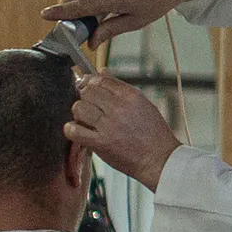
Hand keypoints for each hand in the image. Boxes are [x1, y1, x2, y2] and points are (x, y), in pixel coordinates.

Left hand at [67, 72, 181, 188]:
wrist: (159, 160)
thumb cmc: (154, 134)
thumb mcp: (143, 104)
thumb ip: (120, 88)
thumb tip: (103, 71)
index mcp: (131, 96)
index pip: (101, 80)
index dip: (91, 82)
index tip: (87, 86)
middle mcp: (119, 107)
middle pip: (87, 92)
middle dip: (85, 97)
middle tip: (89, 107)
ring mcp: (108, 125)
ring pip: (79, 108)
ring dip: (79, 113)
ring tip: (86, 120)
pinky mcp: (100, 143)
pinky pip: (75, 131)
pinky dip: (71, 130)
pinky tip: (77, 131)